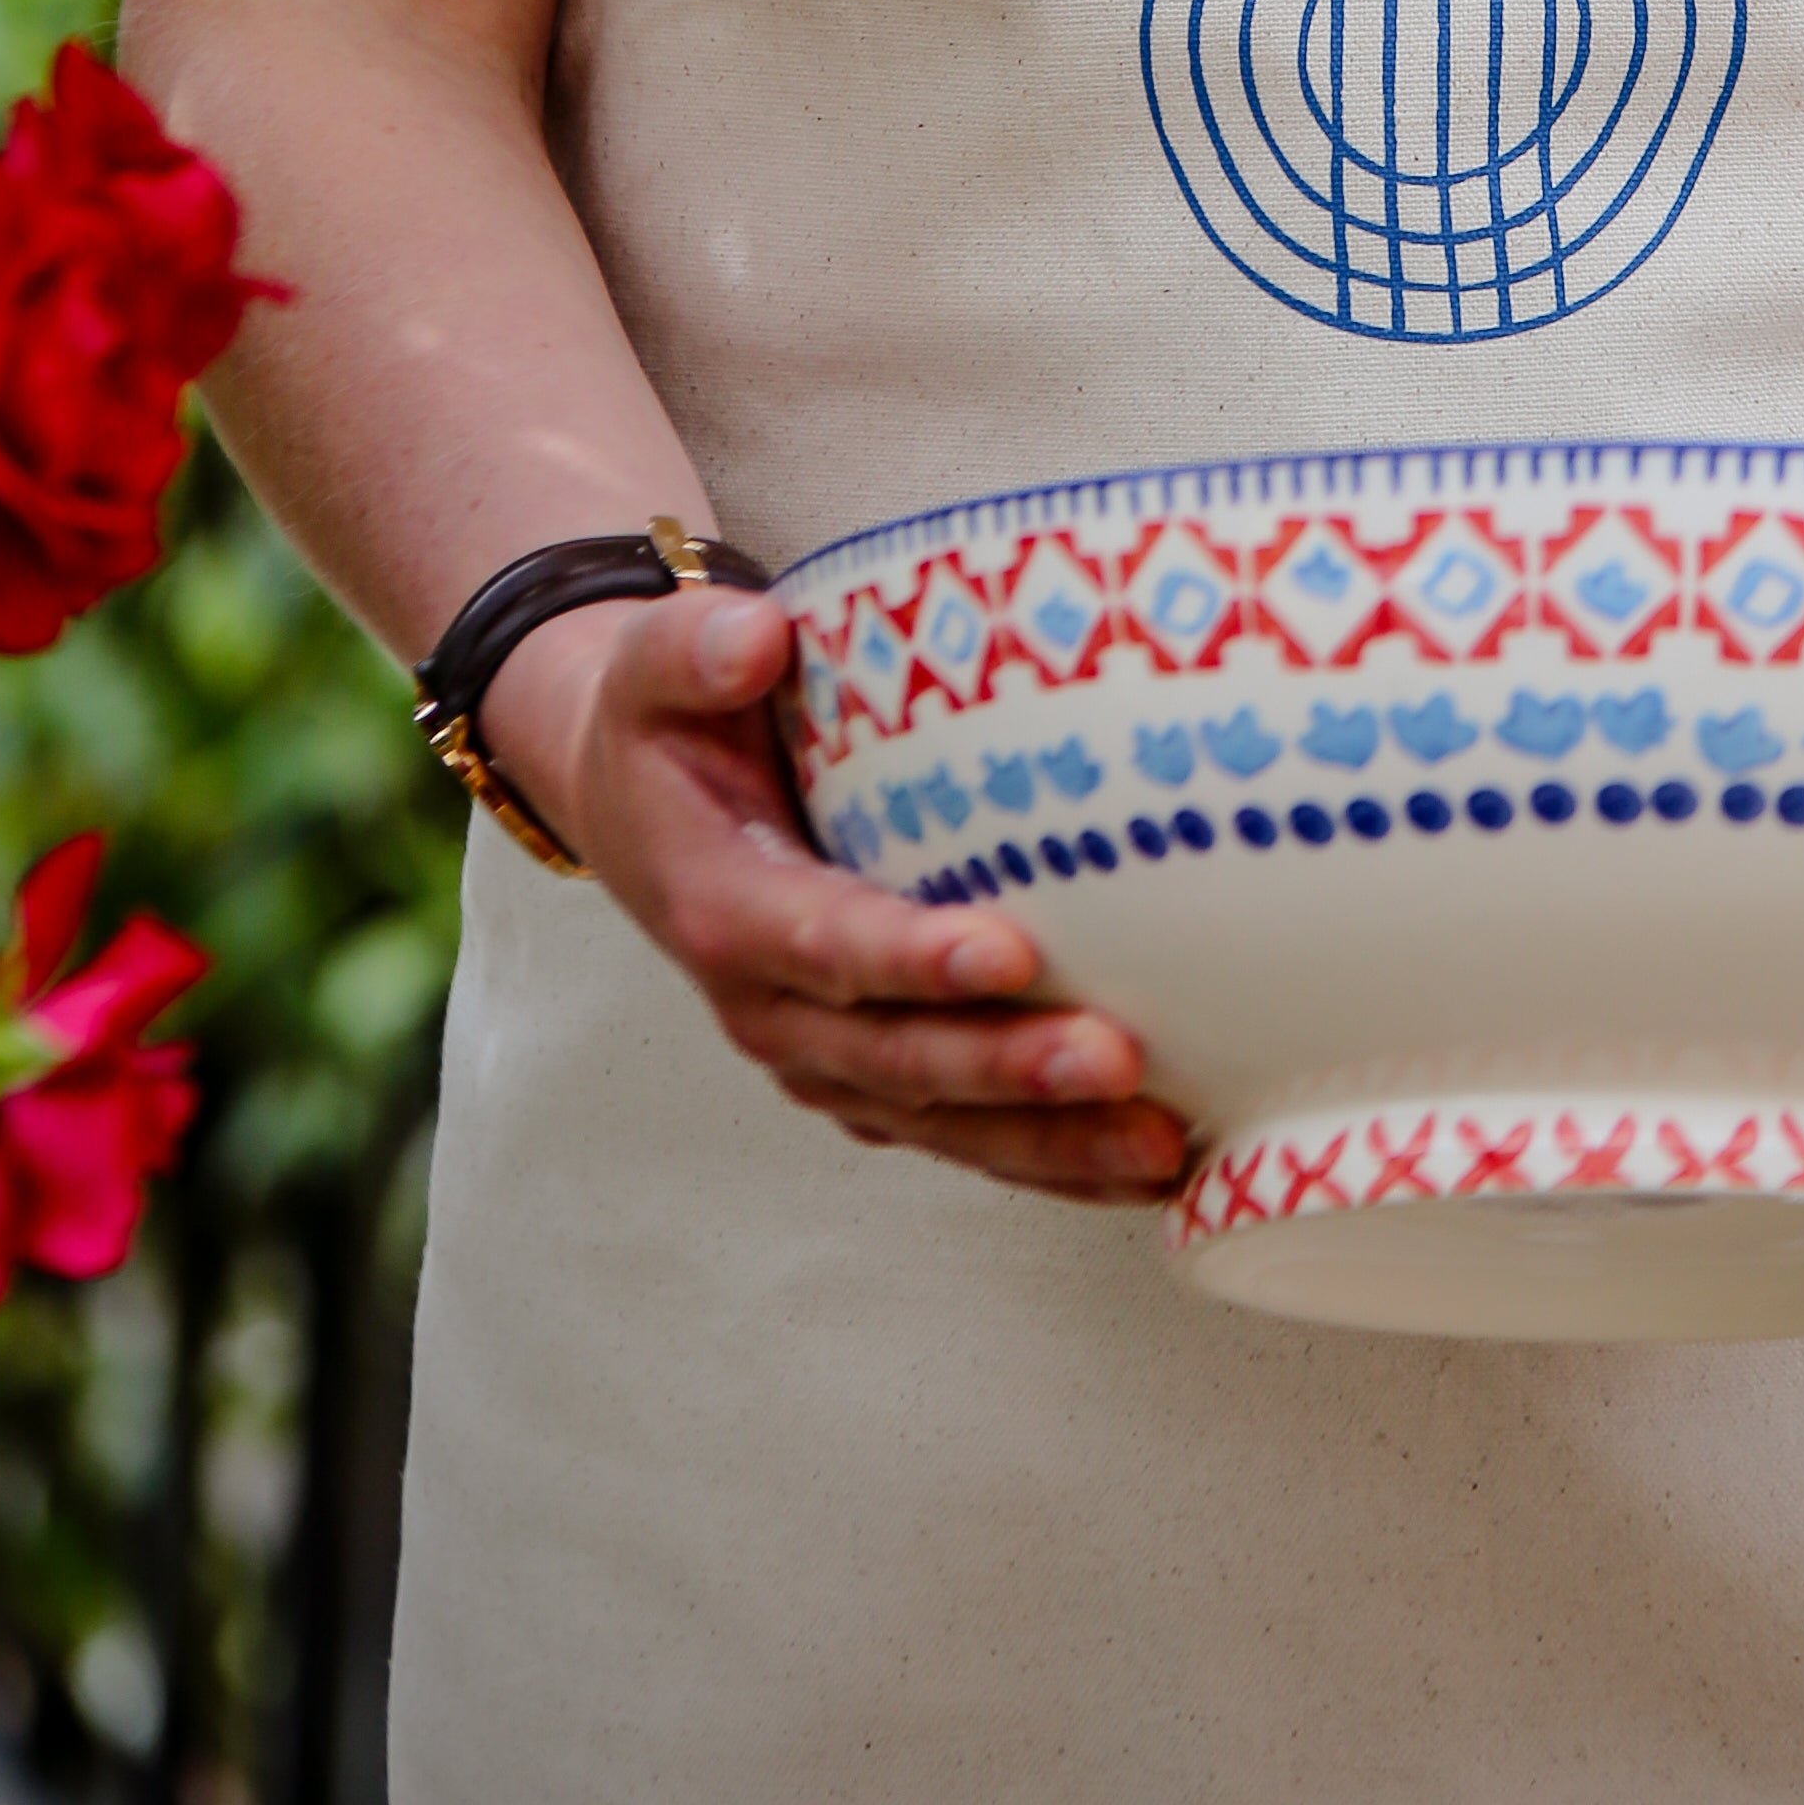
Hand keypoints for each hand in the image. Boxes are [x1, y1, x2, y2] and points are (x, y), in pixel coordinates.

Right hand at [482, 584, 1190, 1203]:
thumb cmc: (671, 725)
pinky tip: (1145, 1166)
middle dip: (1008, 1068)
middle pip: (898, 1058)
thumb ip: (697, 647)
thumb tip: (757, 639)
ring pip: (939, 1119)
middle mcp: (768, 1008)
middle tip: (1119, 1058)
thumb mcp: (656, 668)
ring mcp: (821, 1058)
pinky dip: (1047, 1158)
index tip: (1010, 954)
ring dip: (1049, 1142)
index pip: (823, 944)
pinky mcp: (868, 1078)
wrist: (641, 806)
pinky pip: (959, 1134)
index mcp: (722, 909)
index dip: (912, 960)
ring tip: (1162, 1144)